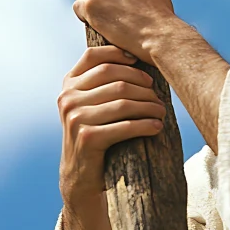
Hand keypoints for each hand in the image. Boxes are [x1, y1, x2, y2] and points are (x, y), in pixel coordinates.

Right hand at [58, 45, 165, 206]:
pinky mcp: (87, 138)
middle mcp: (68, 98)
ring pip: (124, 101)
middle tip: (159, 96)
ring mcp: (75, 117)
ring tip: (161, 112)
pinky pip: (125, 126)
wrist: (81, 176)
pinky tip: (157, 127)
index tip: (139, 62)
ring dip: (149, 106)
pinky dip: (145, 125)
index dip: (118, 54)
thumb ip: (102, 80)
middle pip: (116, 79)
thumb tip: (138, 54)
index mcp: (68, 84)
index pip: (93, 56)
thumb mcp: (91, 103)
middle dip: (143, 86)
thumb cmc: (96, 132)